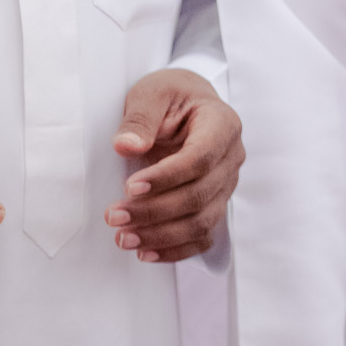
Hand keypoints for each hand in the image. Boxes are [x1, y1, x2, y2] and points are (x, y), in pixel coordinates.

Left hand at [105, 68, 243, 262]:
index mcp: (222, 124)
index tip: (130, 187)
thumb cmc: (171, 97)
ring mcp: (226, 185)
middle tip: (114, 215)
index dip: (167, 177)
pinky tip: (145, 252)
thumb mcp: (152, 93)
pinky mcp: (215, 204)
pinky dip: (176, 250)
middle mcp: (231, 157)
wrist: (187, 106)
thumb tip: (127, 146)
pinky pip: (203, 237)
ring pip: (202, 221)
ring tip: (123, 237)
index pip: (201, 158)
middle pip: (199, 195)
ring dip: (162, 235)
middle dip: (154, 211)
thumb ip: (140, 118)